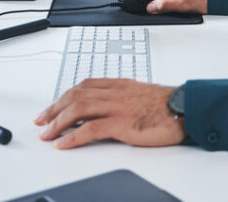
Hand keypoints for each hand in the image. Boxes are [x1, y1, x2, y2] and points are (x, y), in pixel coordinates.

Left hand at [35, 80, 184, 148]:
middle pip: (76, 95)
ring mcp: (118, 106)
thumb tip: (105, 111)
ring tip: (47, 134)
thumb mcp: (140, 96)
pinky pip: (92, 128)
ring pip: (79, 109)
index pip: (84, 86)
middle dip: (54, 109)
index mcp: (119, 84)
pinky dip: (74, 136)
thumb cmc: (168, 106)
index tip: (51, 108)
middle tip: (41, 121)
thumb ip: (122, 99)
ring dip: (58, 122)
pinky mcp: (123, 123)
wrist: (186, 108)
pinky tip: (64, 143)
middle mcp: (116, 92)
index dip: (64, 97)